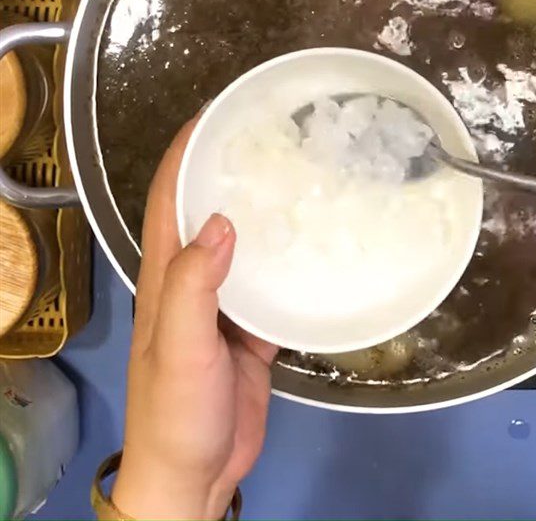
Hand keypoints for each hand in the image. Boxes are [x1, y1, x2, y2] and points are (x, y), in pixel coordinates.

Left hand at [112, 120, 277, 520]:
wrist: (197, 473)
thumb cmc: (178, 410)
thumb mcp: (179, 347)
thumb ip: (193, 285)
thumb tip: (220, 219)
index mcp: (166, 273)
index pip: (168, 196)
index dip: (186, 150)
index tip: (218, 111)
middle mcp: (194, 277)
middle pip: (210, 207)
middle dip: (232, 166)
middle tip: (277, 135)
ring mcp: (226, 301)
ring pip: (246, 240)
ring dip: (266, 207)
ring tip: (307, 174)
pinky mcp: (254, 325)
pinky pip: (274, 279)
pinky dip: (292, 255)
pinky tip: (321, 239)